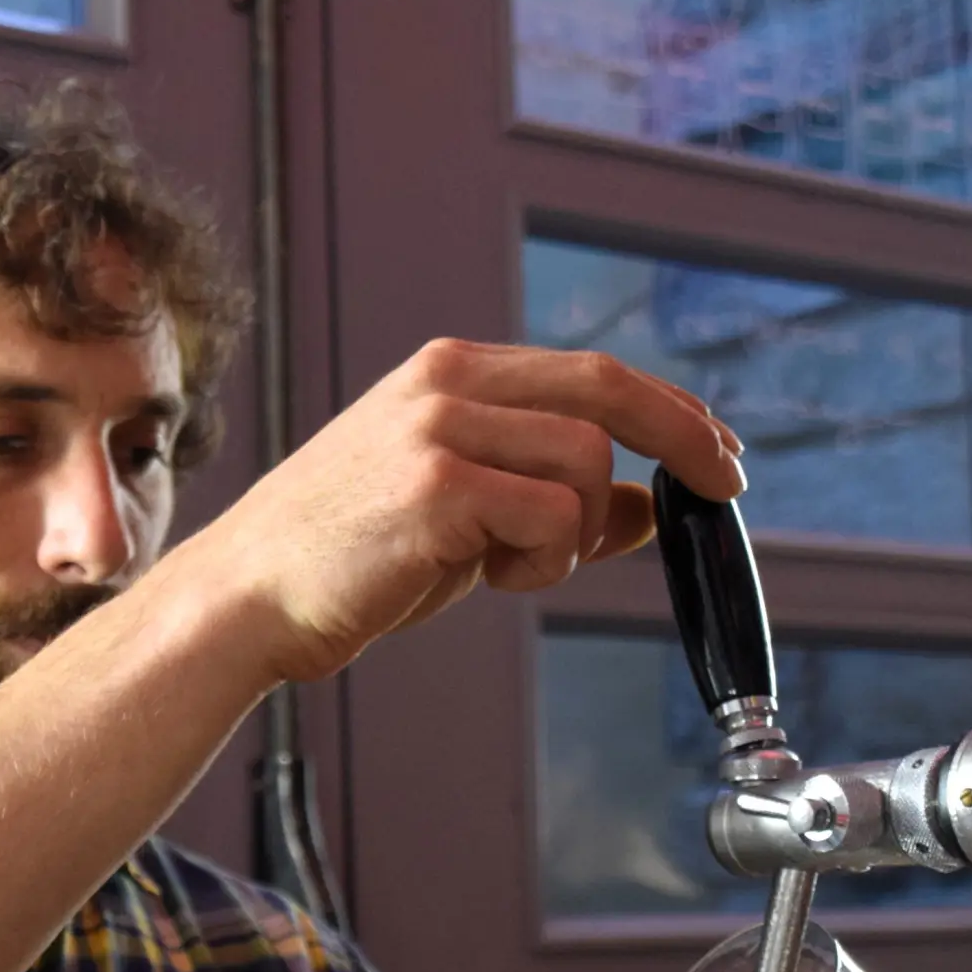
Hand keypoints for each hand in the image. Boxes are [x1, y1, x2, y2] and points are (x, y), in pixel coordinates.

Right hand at [177, 340, 745, 684]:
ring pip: (588, 467)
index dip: (669, 412)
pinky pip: (554, 519)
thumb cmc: (346, 560)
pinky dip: (547, 560)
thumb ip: (549, 497)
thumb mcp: (464, 513)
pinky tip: (492, 575)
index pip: (592, 374)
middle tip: (724, 487)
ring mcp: (440, 430)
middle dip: (683, 440)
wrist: (248, 599)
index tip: (716, 450)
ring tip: (514, 566)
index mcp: (450, 373)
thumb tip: (649, 507)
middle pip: (608, 393)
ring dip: (579, 534)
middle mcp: (447, 384)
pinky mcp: (437, 488)